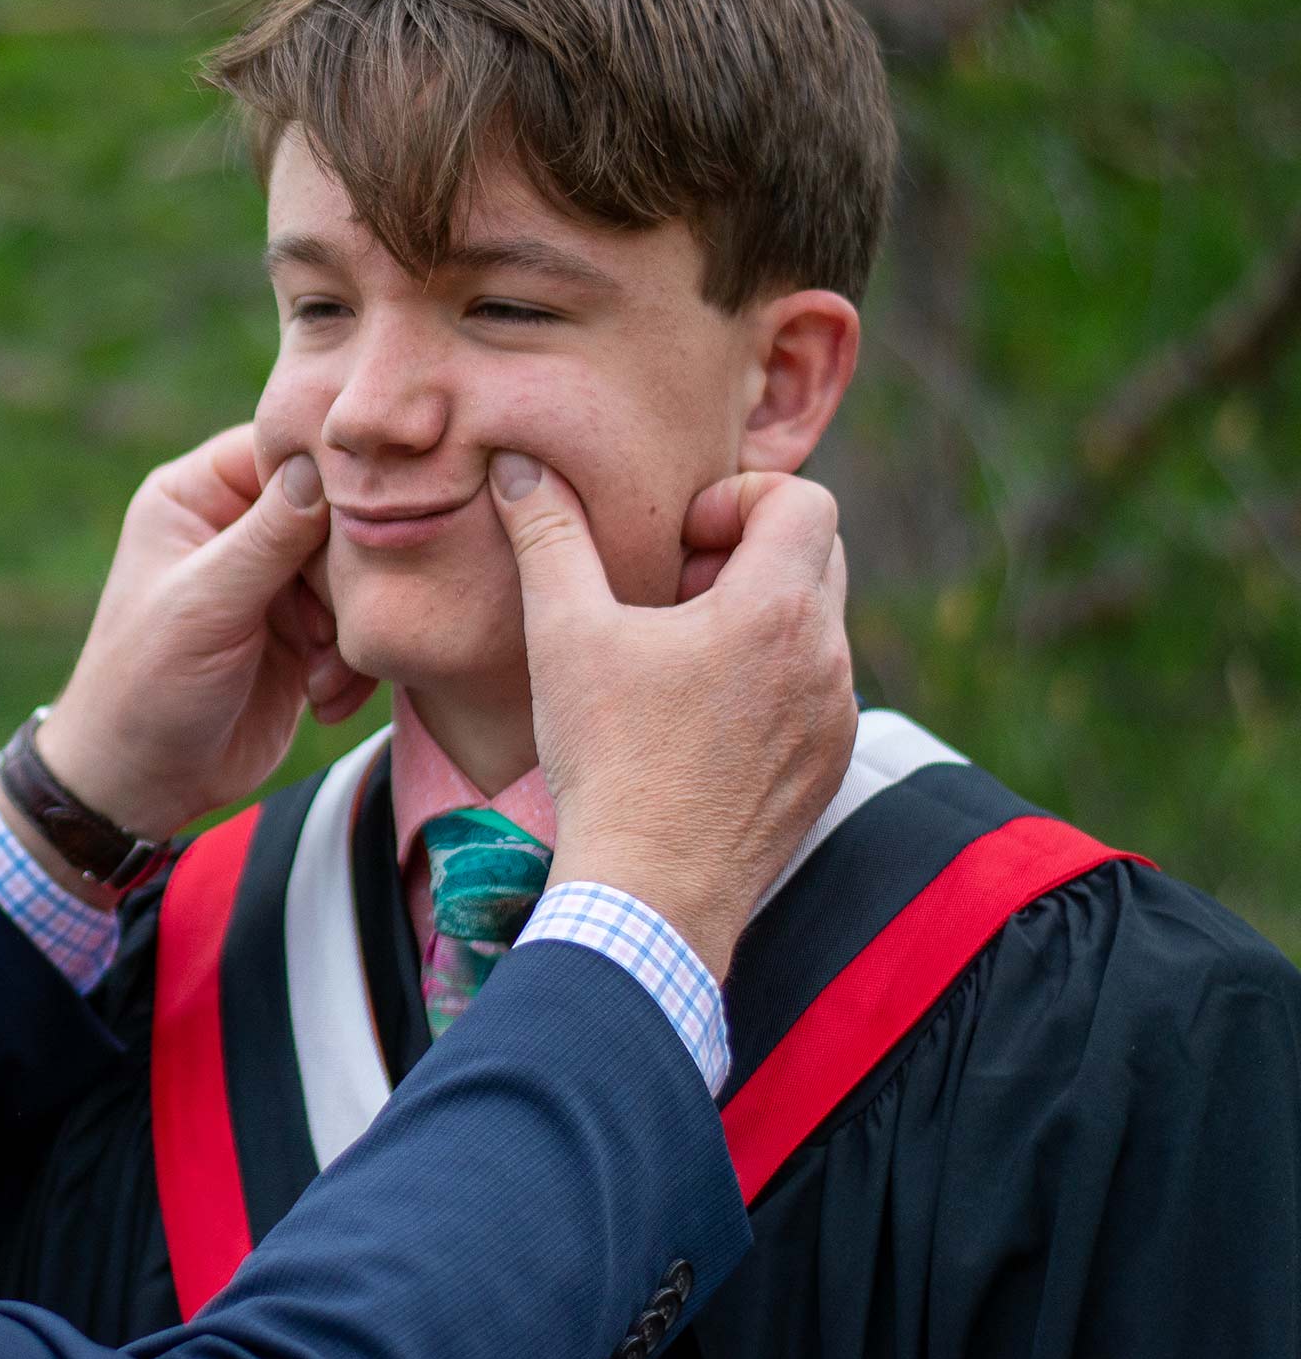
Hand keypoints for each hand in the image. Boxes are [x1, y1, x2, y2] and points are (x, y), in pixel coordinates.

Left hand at [33, 426, 375, 846]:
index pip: (282, 448)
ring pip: (353, 572)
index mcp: (197, 495)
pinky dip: (352, 665)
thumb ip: (268, 537)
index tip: (370, 508)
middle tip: (333, 623)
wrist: (143, 783)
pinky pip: (356, 625)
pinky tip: (324, 699)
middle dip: (343, 573)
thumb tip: (323, 464)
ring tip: (320, 672)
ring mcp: (274, 581)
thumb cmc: (147, 683)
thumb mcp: (206, 604)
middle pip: (332, 512)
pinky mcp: (302, 632)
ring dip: (348, 627)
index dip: (332, 473)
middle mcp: (237, 527)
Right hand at [485, 453, 856, 979]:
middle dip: (745, 553)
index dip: (740, 498)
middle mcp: (827, 657)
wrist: (651, 892)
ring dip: (754, 619)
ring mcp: (836, 718)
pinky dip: (765, 680)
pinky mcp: (827, 767)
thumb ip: (550, 536)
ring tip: (675, 659)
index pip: (805, 498)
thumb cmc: (609, 758)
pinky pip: (814, 691)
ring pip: (814, 627)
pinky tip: (694, 720)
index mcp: (776, 609)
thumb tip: (521, 467)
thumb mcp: (564, 633)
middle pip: (815, 555)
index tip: (680, 541)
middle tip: (670, 593)